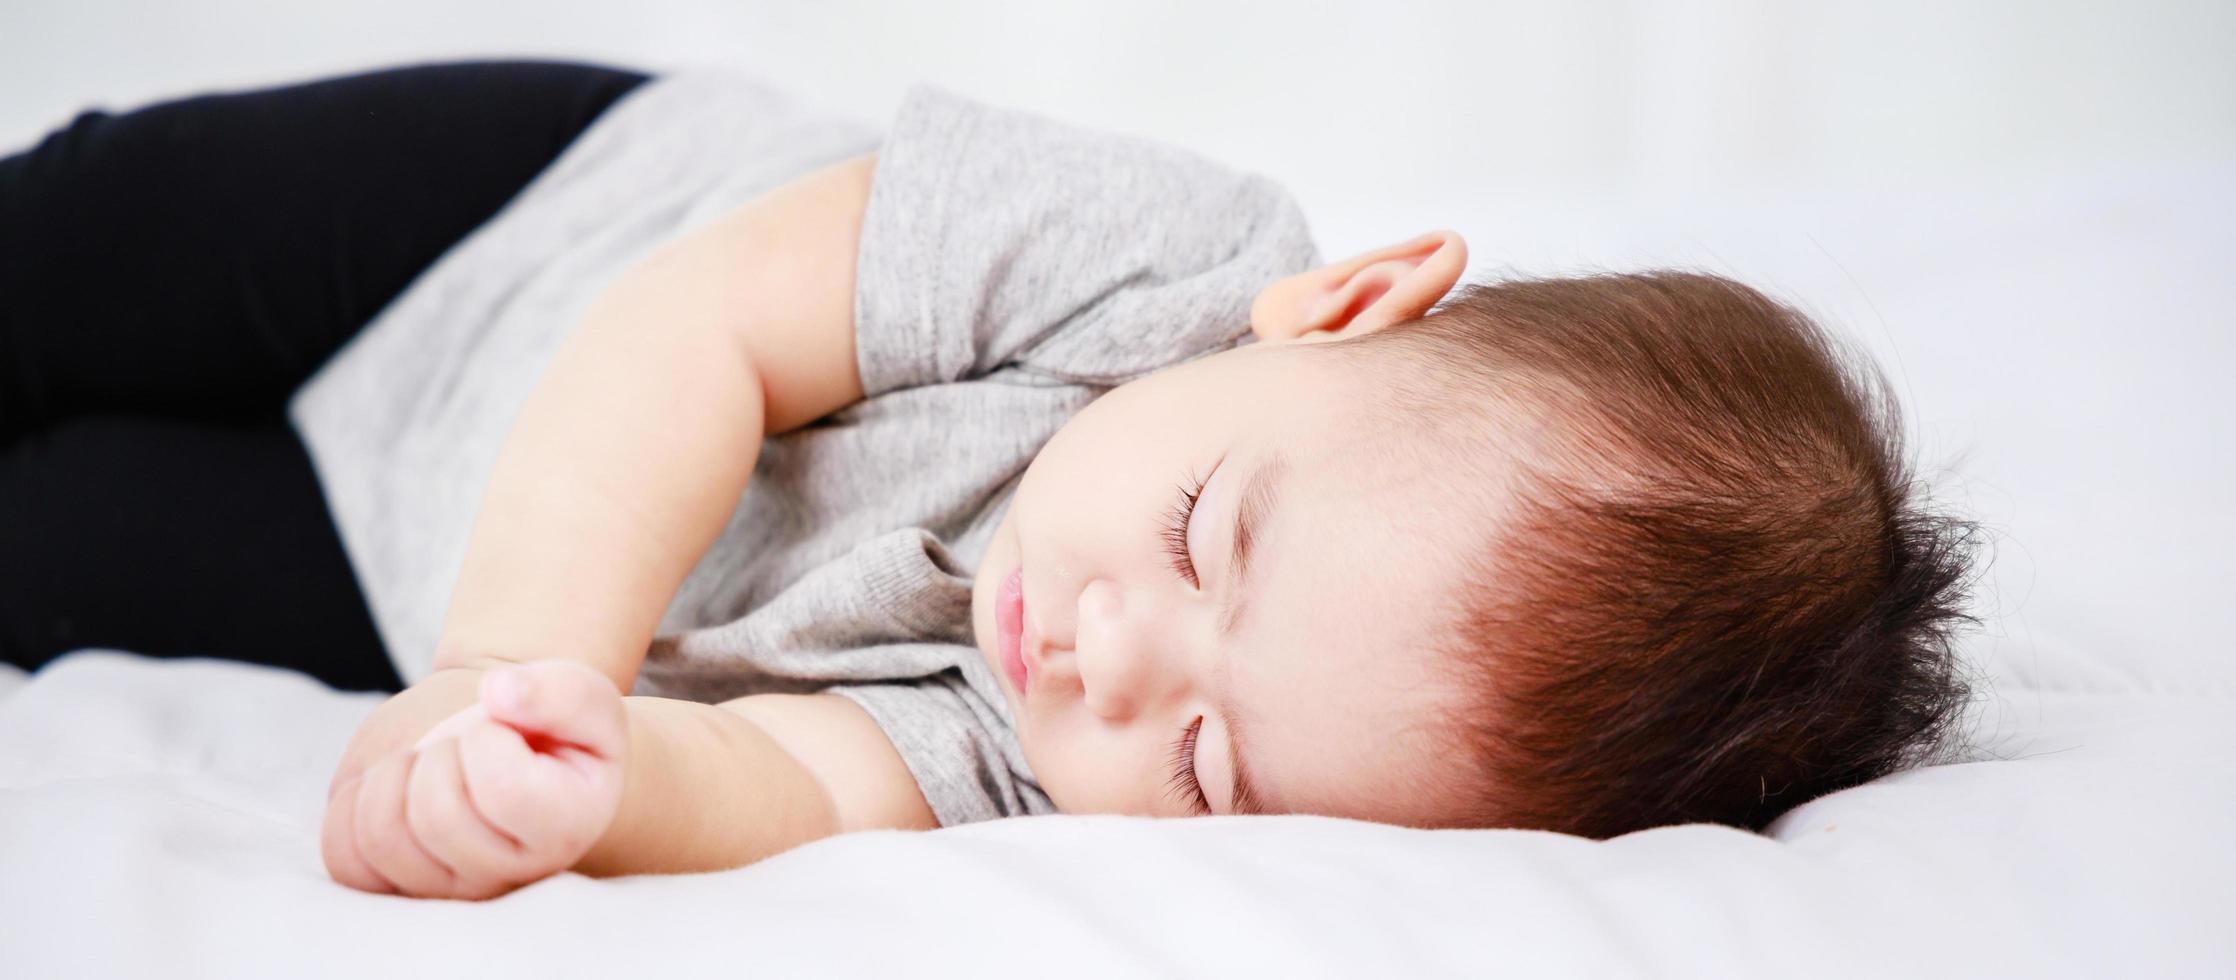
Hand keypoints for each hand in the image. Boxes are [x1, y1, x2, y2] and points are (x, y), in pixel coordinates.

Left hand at [320, 660, 627, 899]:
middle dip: (438, 752)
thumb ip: (559, 693)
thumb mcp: (582, 698)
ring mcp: (449, 890)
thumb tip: (498, 692)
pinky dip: (352, 807)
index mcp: (566, 828)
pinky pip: (344, 859)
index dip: (486, 738)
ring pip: (381, 837)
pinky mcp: (396, 888)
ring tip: (428, 763)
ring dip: (393, 774)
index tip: (501, 729)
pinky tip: (392, 788)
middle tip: (461, 744)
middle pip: (435, 814)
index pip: (503, 789)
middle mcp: (508, 876)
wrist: (519, 757)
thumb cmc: (550, 729)